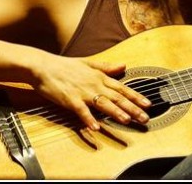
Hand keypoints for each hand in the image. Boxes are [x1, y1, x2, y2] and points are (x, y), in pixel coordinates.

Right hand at [30, 54, 150, 130]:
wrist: (43, 67)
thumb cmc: (65, 66)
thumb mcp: (89, 63)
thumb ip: (106, 67)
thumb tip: (123, 66)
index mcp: (100, 77)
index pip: (122, 88)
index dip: (136, 96)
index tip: (148, 104)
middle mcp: (95, 84)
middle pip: (117, 97)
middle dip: (132, 108)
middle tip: (144, 118)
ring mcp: (83, 92)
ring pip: (103, 104)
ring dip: (116, 113)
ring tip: (128, 120)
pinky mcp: (70, 100)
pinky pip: (81, 111)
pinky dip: (89, 119)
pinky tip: (96, 128)